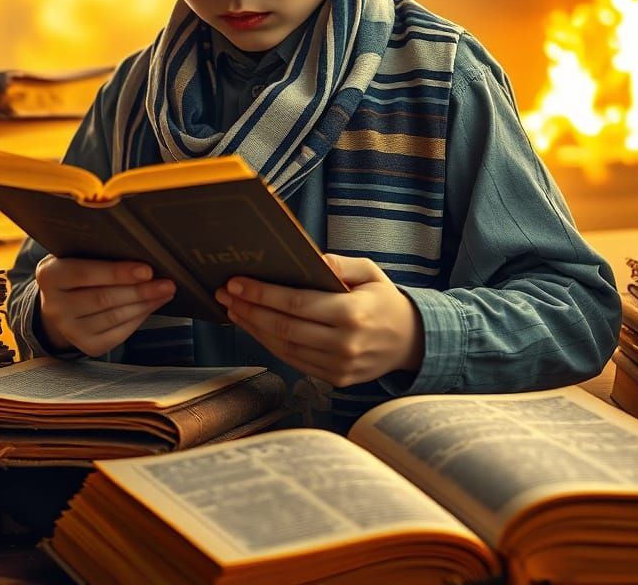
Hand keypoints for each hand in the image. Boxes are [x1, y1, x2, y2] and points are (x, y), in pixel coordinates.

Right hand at [35, 256, 175, 356]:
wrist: (61, 304)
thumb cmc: (77, 272)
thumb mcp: (77, 256)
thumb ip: (99, 254)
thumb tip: (142, 252)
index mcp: (50, 276)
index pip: (84, 273)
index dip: (117, 272)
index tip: (146, 270)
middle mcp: (54, 306)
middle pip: (103, 298)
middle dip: (139, 291)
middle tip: (166, 283)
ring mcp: (69, 329)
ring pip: (114, 317)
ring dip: (145, 304)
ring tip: (165, 291)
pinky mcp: (87, 346)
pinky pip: (119, 333)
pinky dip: (139, 318)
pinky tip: (152, 305)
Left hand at [214, 253, 423, 387]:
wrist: (412, 341)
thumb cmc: (385, 300)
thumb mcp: (371, 272)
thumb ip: (341, 264)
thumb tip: (310, 258)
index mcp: (354, 313)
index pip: (298, 304)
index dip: (263, 294)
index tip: (236, 283)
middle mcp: (345, 344)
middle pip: (285, 328)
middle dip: (250, 309)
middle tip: (224, 294)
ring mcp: (340, 366)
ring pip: (285, 348)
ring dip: (254, 328)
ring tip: (233, 309)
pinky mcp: (335, 379)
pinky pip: (294, 361)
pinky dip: (270, 344)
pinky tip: (255, 328)